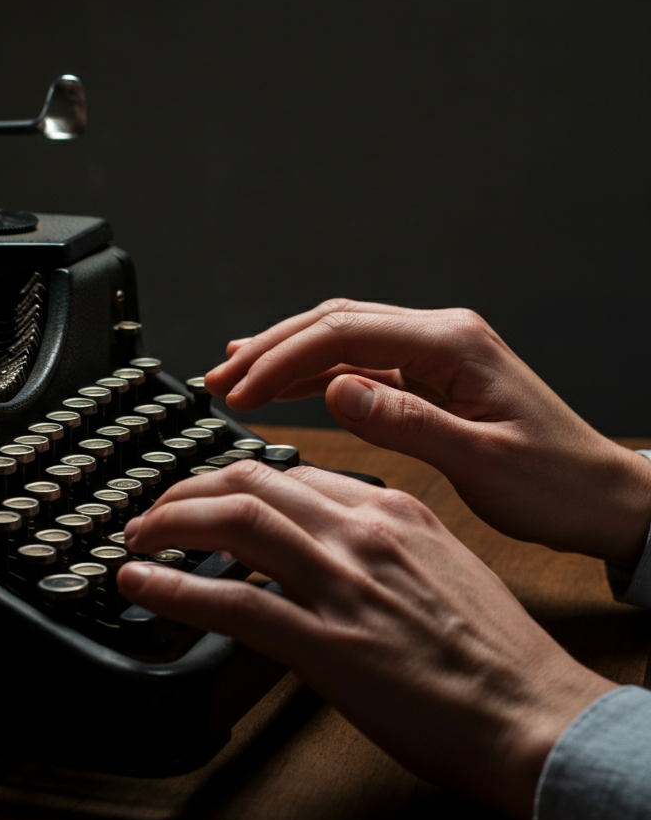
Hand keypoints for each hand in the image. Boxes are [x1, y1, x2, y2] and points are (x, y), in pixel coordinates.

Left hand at [118, 461, 615, 819]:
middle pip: (250, 482)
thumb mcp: (438, 564)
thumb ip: (377, 539)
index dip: (231, 479)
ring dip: (170, 522)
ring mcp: (343, 586)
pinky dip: (175, 589)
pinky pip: (234, 603)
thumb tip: (319, 538)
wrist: (531, 713)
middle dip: (187, 489)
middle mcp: (362, 534)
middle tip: (156, 511)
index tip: (204, 495)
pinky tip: (140, 587)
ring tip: (138, 537)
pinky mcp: (328, 647)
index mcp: (392, 510)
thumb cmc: (490, 651)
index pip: (291, 472)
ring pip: (235, 522)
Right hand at [204, 299, 650, 566]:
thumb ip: (405, 422)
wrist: (601, 495)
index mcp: (453, 346)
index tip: (238, 390)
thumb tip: (337, 389)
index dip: (281, 359)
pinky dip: (313, 374)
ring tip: (232, 377)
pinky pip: (359, 363)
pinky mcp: (430, 378)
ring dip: (284, 357)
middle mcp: (441, 337)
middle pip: (334, 324)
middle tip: (218, 379)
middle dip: (270, 349)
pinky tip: (282, 385)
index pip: (345, 333)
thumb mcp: (480, 461)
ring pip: (341, 339)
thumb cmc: (554, 484)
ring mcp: (435, 354)